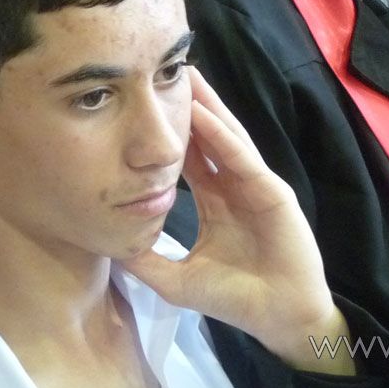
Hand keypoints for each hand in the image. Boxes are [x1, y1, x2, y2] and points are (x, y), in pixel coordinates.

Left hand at [120, 69, 348, 372]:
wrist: (280, 316)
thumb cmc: (236, 299)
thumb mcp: (179, 280)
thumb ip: (148, 261)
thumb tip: (108, 245)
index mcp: (217, 202)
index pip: (190, 160)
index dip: (170, 134)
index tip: (147, 107)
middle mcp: (235, 186)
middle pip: (209, 137)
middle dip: (191, 105)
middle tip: (167, 71)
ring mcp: (255, 185)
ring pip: (227, 138)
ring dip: (207, 107)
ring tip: (188, 75)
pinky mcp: (270, 191)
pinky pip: (241, 158)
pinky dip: (222, 136)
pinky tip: (204, 115)